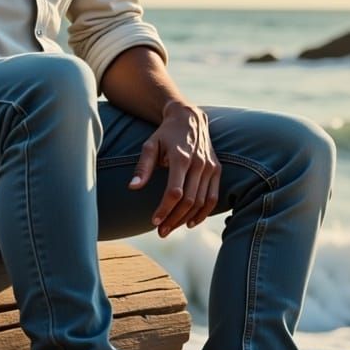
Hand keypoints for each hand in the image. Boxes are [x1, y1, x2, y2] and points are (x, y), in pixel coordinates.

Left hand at [128, 101, 220, 237]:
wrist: (190, 117)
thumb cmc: (166, 134)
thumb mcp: (150, 145)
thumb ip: (143, 167)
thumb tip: (133, 187)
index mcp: (181, 157)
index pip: (175, 191)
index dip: (164, 209)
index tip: (153, 221)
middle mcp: (199, 163)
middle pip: (189, 200)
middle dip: (173, 219)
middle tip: (160, 231)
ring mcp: (210, 167)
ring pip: (201, 202)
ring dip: (186, 219)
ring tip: (171, 228)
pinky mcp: (217, 169)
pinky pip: (213, 197)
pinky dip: (203, 213)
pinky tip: (190, 222)